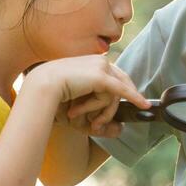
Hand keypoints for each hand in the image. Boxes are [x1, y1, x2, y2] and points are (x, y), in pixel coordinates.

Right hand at [26, 55, 148, 133]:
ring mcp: (102, 67)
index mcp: (93, 60)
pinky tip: (144, 105)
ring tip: (77, 114)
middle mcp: (100, 60)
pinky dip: (135, 98)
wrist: (41, 87)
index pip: (116, 76)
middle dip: (116, 105)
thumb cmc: (53, 94)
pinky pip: (122, 91)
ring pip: (116, 94)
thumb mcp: (79, 100)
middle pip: (121, 84)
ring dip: (100, 111)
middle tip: (102, 123)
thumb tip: (118, 126)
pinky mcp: (102, 77)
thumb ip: (96, 109)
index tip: (132, 100)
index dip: (125, 90)